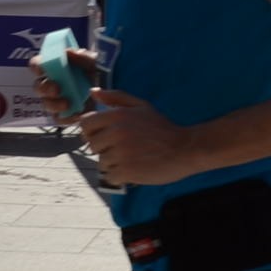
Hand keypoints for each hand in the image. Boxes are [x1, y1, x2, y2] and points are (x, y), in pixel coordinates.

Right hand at [29, 50, 101, 122]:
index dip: (36, 66)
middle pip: (38, 86)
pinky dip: (65, 117)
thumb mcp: (95, 62)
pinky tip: (76, 114)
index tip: (42, 69)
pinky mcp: (65, 115)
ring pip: (46, 104)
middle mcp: (52, 83)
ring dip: (53, 104)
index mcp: (56, 67)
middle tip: (57, 89)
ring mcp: (57, 100)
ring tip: (67, 104)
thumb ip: (83, 57)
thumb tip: (68, 52)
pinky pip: (58, 118)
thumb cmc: (100, 73)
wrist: (114, 94)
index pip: (37, 64)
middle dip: (44, 88)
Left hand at [78, 90, 195, 184]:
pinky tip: (134, 170)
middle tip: (124, 149)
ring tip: (132, 159)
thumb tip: (93, 93)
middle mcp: (116, 133)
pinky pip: (110, 177)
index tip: (106, 136)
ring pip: (102, 163)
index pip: (86, 125)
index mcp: (118, 116)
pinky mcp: (127, 171)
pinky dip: (120, 177)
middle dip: (105, 149)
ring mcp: (121, 153)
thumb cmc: (162, 128)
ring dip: (114, 164)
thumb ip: (116, 98)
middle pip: (92, 146)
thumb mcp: (141, 106)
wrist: (185, 149)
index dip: (93, 132)